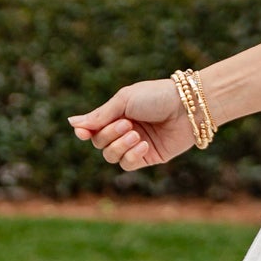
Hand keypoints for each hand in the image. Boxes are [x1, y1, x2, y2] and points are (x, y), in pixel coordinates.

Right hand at [69, 79, 195, 171]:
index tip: (83, 133)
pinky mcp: (148, 157)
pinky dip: (131, 155)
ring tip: (135, 134)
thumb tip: (72, 123)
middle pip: (99, 143)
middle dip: (109, 135)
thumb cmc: (156, 96)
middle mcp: (123, 130)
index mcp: (116, 113)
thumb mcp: (124, 100)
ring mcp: (135, 144)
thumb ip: (99, 115)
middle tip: (127, 124)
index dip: (84, 132)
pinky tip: (144, 144)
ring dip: (119, 146)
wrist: (188, 107)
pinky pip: (127, 164)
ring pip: (111, 156)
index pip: (91, 128)